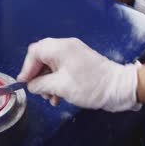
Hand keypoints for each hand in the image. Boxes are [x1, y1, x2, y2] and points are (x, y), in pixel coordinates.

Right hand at [17, 38, 140, 111]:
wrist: (119, 89)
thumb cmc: (91, 86)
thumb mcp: (60, 87)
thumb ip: (40, 84)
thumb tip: (31, 85)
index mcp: (61, 48)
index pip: (34, 52)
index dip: (26, 68)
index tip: (25, 83)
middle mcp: (66, 48)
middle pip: (41, 58)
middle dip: (37, 77)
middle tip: (38, 91)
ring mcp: (73, 55)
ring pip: (50, 66)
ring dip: (47, 82)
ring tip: (50, 97)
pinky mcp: (79, 64)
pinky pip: (61, 70)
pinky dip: (56, 82)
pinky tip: (58, 96)